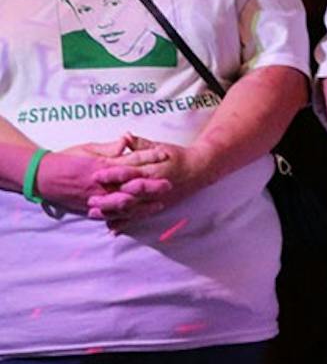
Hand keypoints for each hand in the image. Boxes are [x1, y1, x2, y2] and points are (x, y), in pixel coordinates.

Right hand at [38, 139, 172, 217]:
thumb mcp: (88, 148)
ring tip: (159, 204)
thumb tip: (127, 140)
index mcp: (102, 165)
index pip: (130, 161)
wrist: (41, 176)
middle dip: (151, 186)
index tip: (165, 155)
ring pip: (123, 203)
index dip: (148, 158)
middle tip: (169, 185)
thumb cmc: (66, 159)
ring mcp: (96, 197)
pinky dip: (124, 218)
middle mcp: (101, 183)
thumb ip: (110, 148)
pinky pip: (110, 214)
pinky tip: (136, 219)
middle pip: (131, 185)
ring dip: (142, 204)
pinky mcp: (90, 207)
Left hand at [84, 137, 208, 224]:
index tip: (95, 175)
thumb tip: (124, 136)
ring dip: (112, 212)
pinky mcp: (158, 207)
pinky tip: (111, 227)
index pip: (130, 172)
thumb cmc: (178, 157)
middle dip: (108, 198)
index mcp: (154, 169)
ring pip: (132, 208)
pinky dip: (126, 223)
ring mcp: (157, 199)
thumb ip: (140, 145)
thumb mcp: (160, 147)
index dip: (112, 174)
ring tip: (94, 214)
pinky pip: (140, 217)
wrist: (199, 170)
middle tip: (90, 199)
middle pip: (128, 194)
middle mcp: (155, 186)